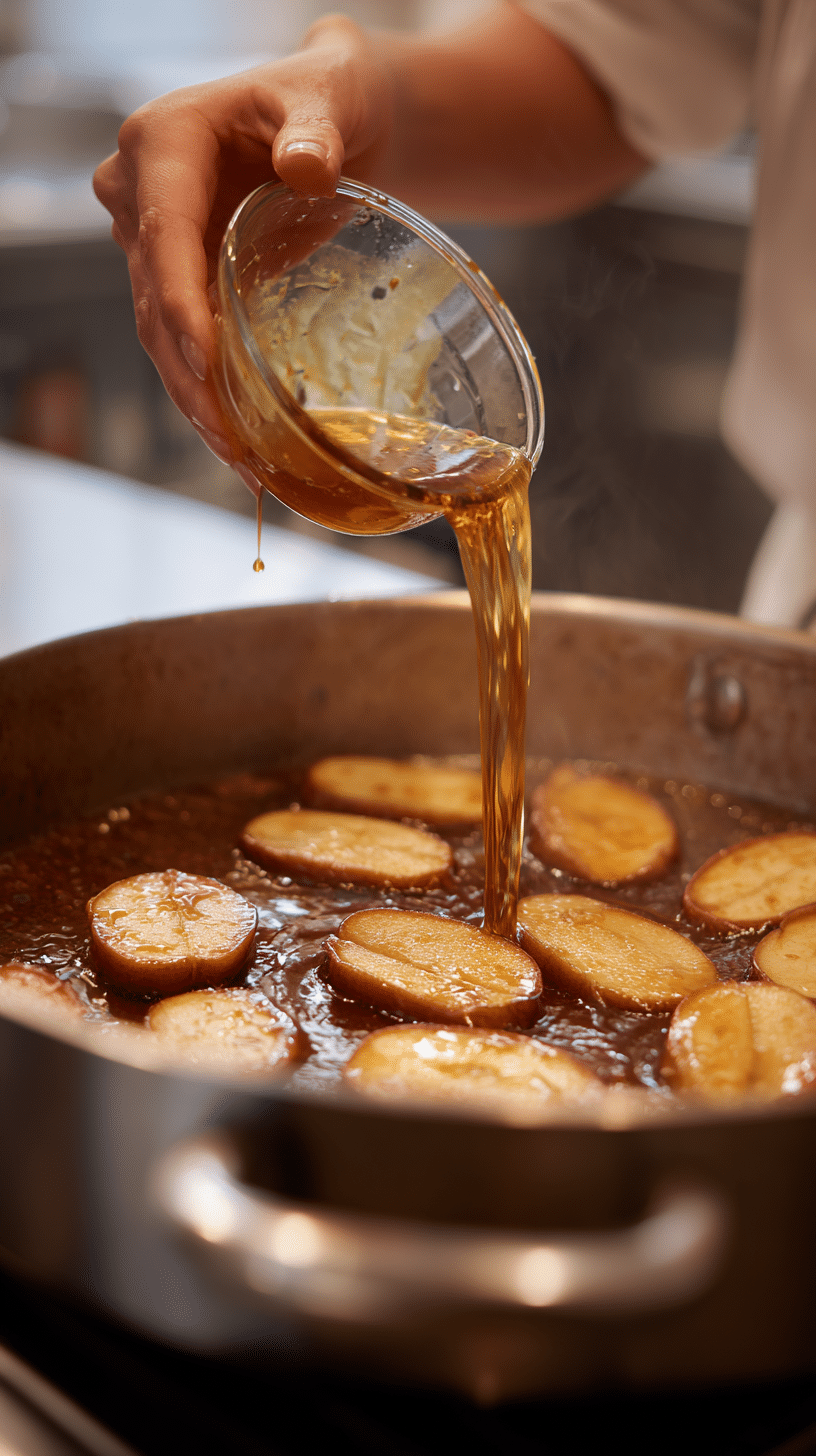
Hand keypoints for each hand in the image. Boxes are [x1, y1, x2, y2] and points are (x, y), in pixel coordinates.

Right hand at [93, 15, 391, 473]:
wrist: (330, 116)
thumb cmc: (327, 97)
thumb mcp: (328, 97)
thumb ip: (316, 131)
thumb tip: (307, 167)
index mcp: (164, 144)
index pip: (164, 236)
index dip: (182, 307)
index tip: (205, 364)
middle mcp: (141, 194)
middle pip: (156, 301)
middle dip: (191, 379)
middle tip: (234, 445)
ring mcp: (154, 238)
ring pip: (162, 335)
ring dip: (198, 402)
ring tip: (244, 463)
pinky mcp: (178, 274)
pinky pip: (183, 342)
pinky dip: (209, 391)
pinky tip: (241, 443)